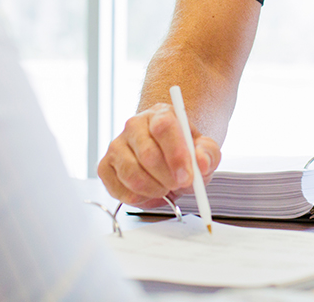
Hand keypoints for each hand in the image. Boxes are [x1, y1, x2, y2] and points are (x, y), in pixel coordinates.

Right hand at [97, 103, 220, 207]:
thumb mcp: (203, 148)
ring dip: (153, 189)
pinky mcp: (105, 166)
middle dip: (167, 178)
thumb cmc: (184, 149)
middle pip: (147, 154)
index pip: (163, 127)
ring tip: (165, 188)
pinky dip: (138, 199)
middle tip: (179, 185)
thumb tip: (202, 163)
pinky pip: (118, 189)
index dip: (176, 155)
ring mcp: (117, 145)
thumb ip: (208, 153)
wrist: (165, 153)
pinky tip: (149, 192)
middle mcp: (134, 125)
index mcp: (160, 114)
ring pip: (131, 174)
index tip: (188, 176)